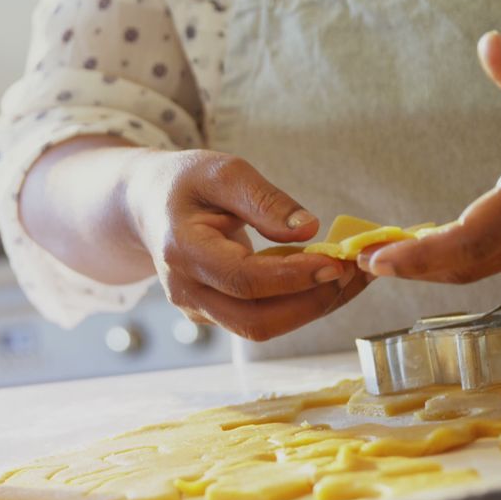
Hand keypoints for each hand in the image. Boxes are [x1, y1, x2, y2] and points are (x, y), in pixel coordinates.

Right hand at [125, 150, 369, 340]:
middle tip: (352, 272)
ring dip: (312, 307)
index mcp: (182, 251)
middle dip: (310, 303)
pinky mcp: (215, 314)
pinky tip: (328, 279)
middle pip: (254, 321)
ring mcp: (199, 309)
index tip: (334, 261)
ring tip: (352, 276)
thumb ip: (264, 200)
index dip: (292, 276)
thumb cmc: (185, 183)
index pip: (242, 279)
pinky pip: (262, 319)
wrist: (147, 206)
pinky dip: (300, 304)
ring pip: (262, 327)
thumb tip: (310, 228)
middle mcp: (187, 290)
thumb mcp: (223, 172)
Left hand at [363, 31, 500, 282]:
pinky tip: (459, 244)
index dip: (420, 256)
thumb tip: (488, 44)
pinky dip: (479, 258)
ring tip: (404, 255)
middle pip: (471, 265)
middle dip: (418, 267)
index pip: (470, 238)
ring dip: (446, 265)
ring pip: (493, 267)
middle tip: (372, 261)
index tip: (379, 259)